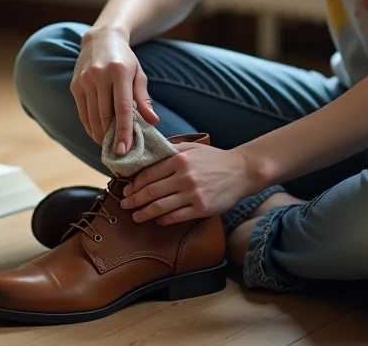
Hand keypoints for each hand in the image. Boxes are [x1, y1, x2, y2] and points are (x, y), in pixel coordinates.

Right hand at [71, 27, 159, 153]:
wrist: (101, 38)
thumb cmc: (125, 59)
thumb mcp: (138, 74)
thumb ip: (144, 99)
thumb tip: (153, 121)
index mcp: (120, 72)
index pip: (122, 108)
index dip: (123, 131)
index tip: (125, 149)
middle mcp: (100, 75)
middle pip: (105, 115)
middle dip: (111, 137)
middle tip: (118, 153)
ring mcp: (84, 80)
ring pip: (92, 116)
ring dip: (100, 134)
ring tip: (109, 146)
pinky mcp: (74, 85)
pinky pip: (82, 112)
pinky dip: (90, 126)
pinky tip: (97, 135)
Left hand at [120, 142, 254, 224]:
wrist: (242, 171)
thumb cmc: (215, 158)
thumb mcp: (192, 147)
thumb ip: (171, 150)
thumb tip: (148, 155)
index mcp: (179, 159)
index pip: (148, 174)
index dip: (134, 184)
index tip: (126, 190)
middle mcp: (184, 176)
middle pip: (150, 192)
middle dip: (134, 200)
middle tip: (124, 205)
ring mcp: (193, 194)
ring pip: (160, 207)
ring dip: (144, 213)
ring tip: (136, 216)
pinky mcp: (201, 208)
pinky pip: (176, 217)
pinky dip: (163, 220)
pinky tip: (158, 220)